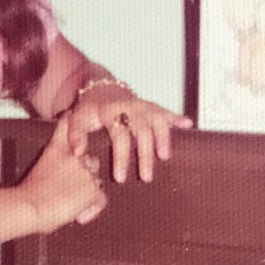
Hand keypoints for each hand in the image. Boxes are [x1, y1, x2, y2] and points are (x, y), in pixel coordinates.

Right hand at [19, 114, 106, 231]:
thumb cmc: (25, 195)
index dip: (72, 122)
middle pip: (90, 160)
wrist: (28, 206)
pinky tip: (80, 217)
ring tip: (72, 206)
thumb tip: (55, 177)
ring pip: (96, 181)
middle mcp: (75, 156)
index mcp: (57, 149)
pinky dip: (92, 209)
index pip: (68, 126)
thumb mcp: (35, 170)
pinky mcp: (92, 191)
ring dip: (88, 192)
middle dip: (85, 173)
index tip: (71, 114)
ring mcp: (86, 173)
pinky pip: (100, 200)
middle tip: (70, 190)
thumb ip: (50, 165)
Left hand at [67, 82, 192, 183]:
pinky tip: (188, 126)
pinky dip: (177, 118)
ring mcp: (143, 106)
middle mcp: (130, 107)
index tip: (120, 178)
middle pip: (143, 131)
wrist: (99, 87)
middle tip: (146, 177)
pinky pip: (166, 111)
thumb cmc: (89, 108)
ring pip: (158, 120)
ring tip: (165, 157)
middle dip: (145, 155)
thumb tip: (78, 153)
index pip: (119, 136)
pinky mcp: (151, 106)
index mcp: (111, 112)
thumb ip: (76, 135)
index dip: (121, 157)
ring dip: (164, 138)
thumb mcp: (77, 118)